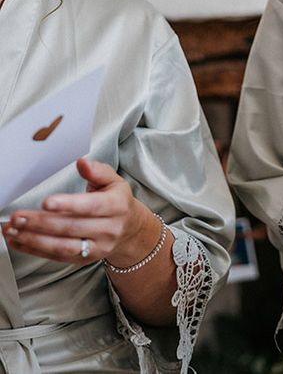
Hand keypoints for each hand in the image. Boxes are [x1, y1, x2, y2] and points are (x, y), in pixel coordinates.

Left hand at [1, 158, 152, 264]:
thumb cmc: (117, 201)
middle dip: (41, 223)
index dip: (68, 205)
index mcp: (116, 206)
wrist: (130, 229)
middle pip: (71, 227)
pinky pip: (57, 257)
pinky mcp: (84, 260)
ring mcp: (97, 247)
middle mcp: (109, 229)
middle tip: (17, 217)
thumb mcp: (113, 181)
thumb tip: (82, 163)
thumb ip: (97, 171)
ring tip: (12, 230)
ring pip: (62, 246)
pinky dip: (34, 250)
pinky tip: (18, 240)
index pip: (91, 206)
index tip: (46, 202)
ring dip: (34, 239)